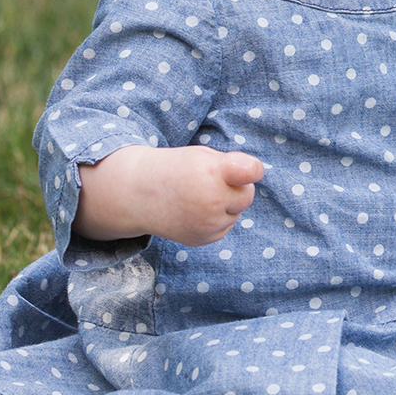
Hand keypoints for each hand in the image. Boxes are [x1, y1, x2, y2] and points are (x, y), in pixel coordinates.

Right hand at [76, 144, 261, 245]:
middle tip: (211, 181)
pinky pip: (224, 227)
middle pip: (247, 195)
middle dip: (235, 188)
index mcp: (213, 171)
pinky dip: (215, 219)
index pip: (251, 171)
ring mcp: (208, 223)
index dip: (253, 170)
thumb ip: (232, 166)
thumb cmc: (178, 169)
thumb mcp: (203, 156)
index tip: (251, 171)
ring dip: (224, 204)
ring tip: (197, 196)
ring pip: (236, 213)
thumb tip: (256, 180)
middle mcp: (212, 200)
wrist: (139, 193)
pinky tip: (194, 210)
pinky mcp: (204, 239)